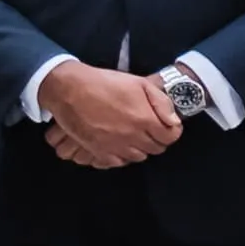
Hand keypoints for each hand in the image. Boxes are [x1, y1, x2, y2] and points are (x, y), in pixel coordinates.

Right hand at [36, 62, 180, 166]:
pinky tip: (120, 145)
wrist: (70, 89)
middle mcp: (132, 137)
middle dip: (157, 140)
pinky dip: (122, 156)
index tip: (168, 127)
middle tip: (151, 130)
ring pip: (137, 157)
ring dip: (140, 148)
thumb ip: (161, 103)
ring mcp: (114, 146)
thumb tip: (174, 122)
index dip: (171, 132)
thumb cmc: (105, 83)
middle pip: (155, 149)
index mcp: (145, 120)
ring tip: (135, 136)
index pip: (169, 138)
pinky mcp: (97, 151)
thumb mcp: (140, 84)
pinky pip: (117, 162)